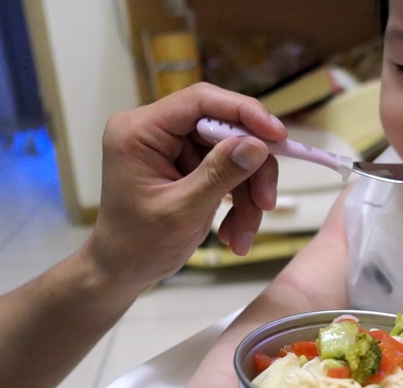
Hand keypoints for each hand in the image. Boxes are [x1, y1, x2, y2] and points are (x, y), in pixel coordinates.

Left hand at [82, 82, 286, 290]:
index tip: (279, 136)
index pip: (199, 101)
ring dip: (247, 196)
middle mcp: (156, 131)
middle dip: (250, 170)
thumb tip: (258, 145)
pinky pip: (228, 173)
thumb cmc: (139, 245)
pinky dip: (239, 204)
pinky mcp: (188, 166)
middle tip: (267, 204)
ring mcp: (174, 148)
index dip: (243, 112)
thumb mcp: (182, 211)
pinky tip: (234, 236)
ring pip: (232, 154)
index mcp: (140, 130)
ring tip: (243, 236)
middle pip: (223, 130)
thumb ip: (219, 175)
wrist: (123, 271)